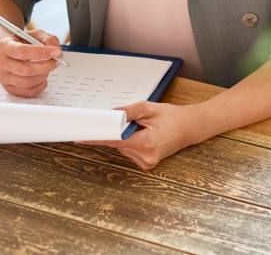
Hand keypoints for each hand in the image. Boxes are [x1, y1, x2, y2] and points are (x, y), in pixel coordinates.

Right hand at [0, 27, 60, 97]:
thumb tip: (57, 52)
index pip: (22, 51)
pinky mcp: (9, 88)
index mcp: (4, 46)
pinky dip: (39, 86)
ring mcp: (3, 77)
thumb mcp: (34, 35)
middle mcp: (1, 62)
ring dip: (43, 76)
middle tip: (56, 61)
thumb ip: (48, 39)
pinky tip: (42, 78)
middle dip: (45, 66)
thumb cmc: (22, 43)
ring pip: (27, 82)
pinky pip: (27, 92)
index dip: (41, 52)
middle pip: (25, 69)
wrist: (7, 52)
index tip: (55, 52)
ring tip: (47, 69)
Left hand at [84, 102, 208, 169]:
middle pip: (117, 144)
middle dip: (116, 131)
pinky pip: (129, 151)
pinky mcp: (146, 164)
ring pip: (122, 148)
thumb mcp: (148, 108)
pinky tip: (144, 135)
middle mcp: (145, 157)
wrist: (190, 127)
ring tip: (143, 128)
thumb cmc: (172, 117)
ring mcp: (146, 162)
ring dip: (125, 137)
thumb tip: (108, 114)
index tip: (80, 136)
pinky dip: (130, 142)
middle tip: (129, 121)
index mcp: (146, 143)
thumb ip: (127, 112)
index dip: (96, 137)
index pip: (114, 141)